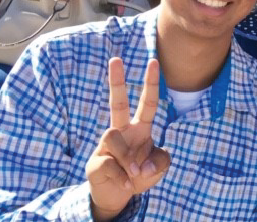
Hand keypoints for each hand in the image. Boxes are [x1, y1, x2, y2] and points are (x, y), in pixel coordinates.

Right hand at [86, 58, 169, 220]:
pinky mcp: (96, 161)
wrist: (118, 196)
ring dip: (127, 158)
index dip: (151, 82)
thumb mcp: (158, 168)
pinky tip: (124, 183)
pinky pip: (109, 162)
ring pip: (113, 136)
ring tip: (133, 174)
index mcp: (140, 128)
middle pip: (118, 101)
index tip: (154, 61)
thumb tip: (144, 164)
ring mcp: (107, 144)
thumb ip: (160, 162)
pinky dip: (122, 177)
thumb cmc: (139, 175)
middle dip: (117, 80)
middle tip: (115, 59)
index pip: (148, 101)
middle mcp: (123, 131)